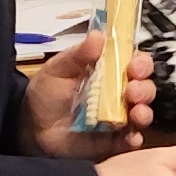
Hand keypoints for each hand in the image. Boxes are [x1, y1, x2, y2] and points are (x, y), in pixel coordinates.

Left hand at [24, 34, 149, 157]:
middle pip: (144, 87)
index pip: (134, 63)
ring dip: (144, 111)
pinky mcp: (113, 140)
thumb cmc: (46, 95)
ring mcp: (117, 117)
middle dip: (144, 88)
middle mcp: (117, 93)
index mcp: (108, 71)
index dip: (140, 63)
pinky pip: (131, 139)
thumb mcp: (58, 69)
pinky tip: (131, 136)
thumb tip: (97, 35)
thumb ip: (79, 54)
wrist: (31, 128)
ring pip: (142, 113)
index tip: (135, 65)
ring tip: (136, 112)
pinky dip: (135, 138)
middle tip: (133, 90)